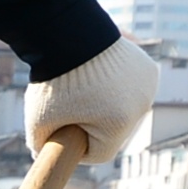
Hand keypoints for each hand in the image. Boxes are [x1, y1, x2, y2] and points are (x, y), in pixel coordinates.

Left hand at [24, 35, 157, 160]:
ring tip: (86, 92)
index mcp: (118, 124)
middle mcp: (140, 108)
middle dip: (93, 126)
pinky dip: (119, 87)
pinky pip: (133, 89)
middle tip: (71, 111)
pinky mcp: (149, 70)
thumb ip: (40, 144)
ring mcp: (148, 88)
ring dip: (108, 106)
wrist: (68, 34)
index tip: (64, 135)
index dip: (78, 148)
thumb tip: (43, 154)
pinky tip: (102, 78)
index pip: (99, 153)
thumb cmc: (53, 80)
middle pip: (115, 132)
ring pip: (125, 110)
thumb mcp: (38, 120)